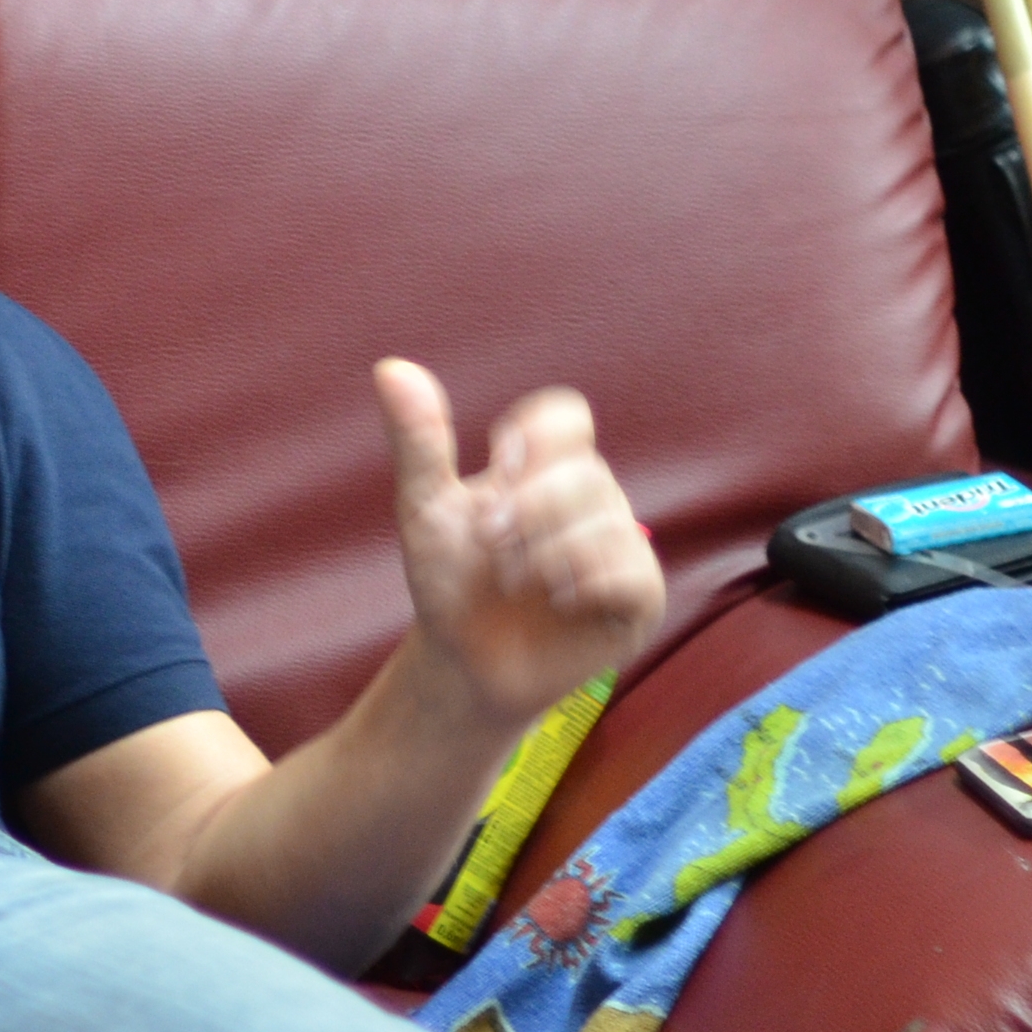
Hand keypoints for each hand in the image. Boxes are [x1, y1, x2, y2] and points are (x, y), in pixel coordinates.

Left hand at [374, 358, 664, 731]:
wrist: (462, 663)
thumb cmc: (449, 583)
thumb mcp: (425, 509)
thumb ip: (419, 441)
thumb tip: (391, 368)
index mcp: (550, 469)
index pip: (567, 416)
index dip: (531, 441)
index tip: (494, 471)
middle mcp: (595, 500)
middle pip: (582, 473)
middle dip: (524, 509)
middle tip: (490, 542)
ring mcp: (623, 547)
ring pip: (606, 522)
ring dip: (543, 554)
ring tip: (515, 581)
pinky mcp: (640, 599)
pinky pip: (630, 572)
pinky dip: (581, 584)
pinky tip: (556, 602)